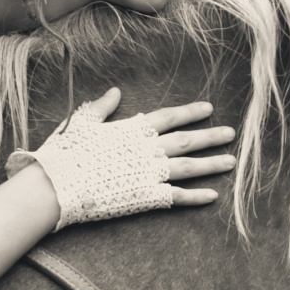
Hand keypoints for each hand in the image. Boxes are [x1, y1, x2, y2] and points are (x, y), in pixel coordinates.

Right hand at [64, 87, 237, 206]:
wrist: (58, 185)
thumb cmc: (66, 152)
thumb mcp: (83, 122)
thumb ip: (102, 106)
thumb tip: (116, 91)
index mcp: (133, 129)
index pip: (170, 117)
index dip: (190, 112)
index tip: (208, 109)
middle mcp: (148, 149)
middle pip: (187, 140)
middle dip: (210, 136)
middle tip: (231, 134)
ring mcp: (149, 174)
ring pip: (189, 166)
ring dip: (211, 164)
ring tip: (231, 162)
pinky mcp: (146, 198)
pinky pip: (177, 197)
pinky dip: (196, 197)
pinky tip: (213, 196)